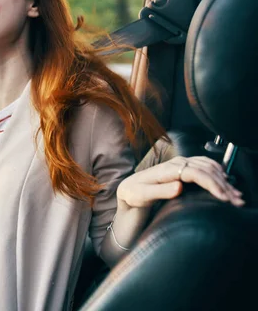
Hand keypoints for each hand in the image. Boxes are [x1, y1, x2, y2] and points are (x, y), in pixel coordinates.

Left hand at [117, 156, 243, 209]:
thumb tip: (179, 186)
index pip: (195, 173)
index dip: (211, 183)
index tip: (223, 196)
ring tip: (235, 195)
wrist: (128, 190)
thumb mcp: (141, 195)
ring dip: (224, 180)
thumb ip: (160, 191)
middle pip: (206, 170)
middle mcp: (175, 163)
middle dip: (223, 184)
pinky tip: (226, 182)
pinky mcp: (183, 167)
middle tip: (236, 200)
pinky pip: (206, 166)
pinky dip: (219, 174)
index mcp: (167, 169)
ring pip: (208, 167)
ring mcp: (180, 164)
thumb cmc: (133, 194)